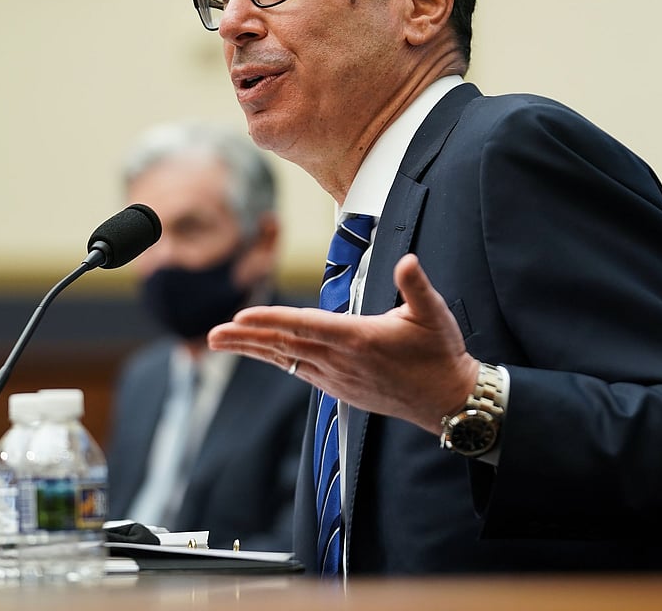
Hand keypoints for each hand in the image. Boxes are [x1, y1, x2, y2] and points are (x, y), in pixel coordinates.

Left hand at [208, 254, 478, 433]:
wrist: (449, 400)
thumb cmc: (441, 354)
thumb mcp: (434, 314)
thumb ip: (416, 285)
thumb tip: (407, 261)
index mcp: (359, 339)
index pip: (305, 326)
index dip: (271, 321)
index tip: (240, 317)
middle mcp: (342, 362)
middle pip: (284, 347)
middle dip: (246, 339)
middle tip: (212, 334)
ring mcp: (340, 379)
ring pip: (288, 360)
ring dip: (253, 350)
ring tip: (221, 342)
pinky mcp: (342, 389)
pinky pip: (301, 372)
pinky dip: (278, 360)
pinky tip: (264, 353)